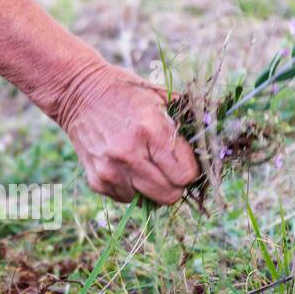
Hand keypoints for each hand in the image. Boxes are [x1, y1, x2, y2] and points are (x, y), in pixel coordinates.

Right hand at [50, 61, 200, 204]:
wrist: (78, 94)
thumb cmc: (126, 93)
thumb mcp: (160, 96)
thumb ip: (188, 120)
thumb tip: (216, 142)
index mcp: (150, 131)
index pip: (186, 175)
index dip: (190, 170)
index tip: (185, 160)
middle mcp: (129, 155)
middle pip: (170, 195)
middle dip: (175, 184)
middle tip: (170, 168)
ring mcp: (110, 171)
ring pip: (148, 201)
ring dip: (152, 187)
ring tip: (145, 163)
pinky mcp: (97, 181)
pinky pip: (127, 198)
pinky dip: (132, 187)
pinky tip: (126, 165)